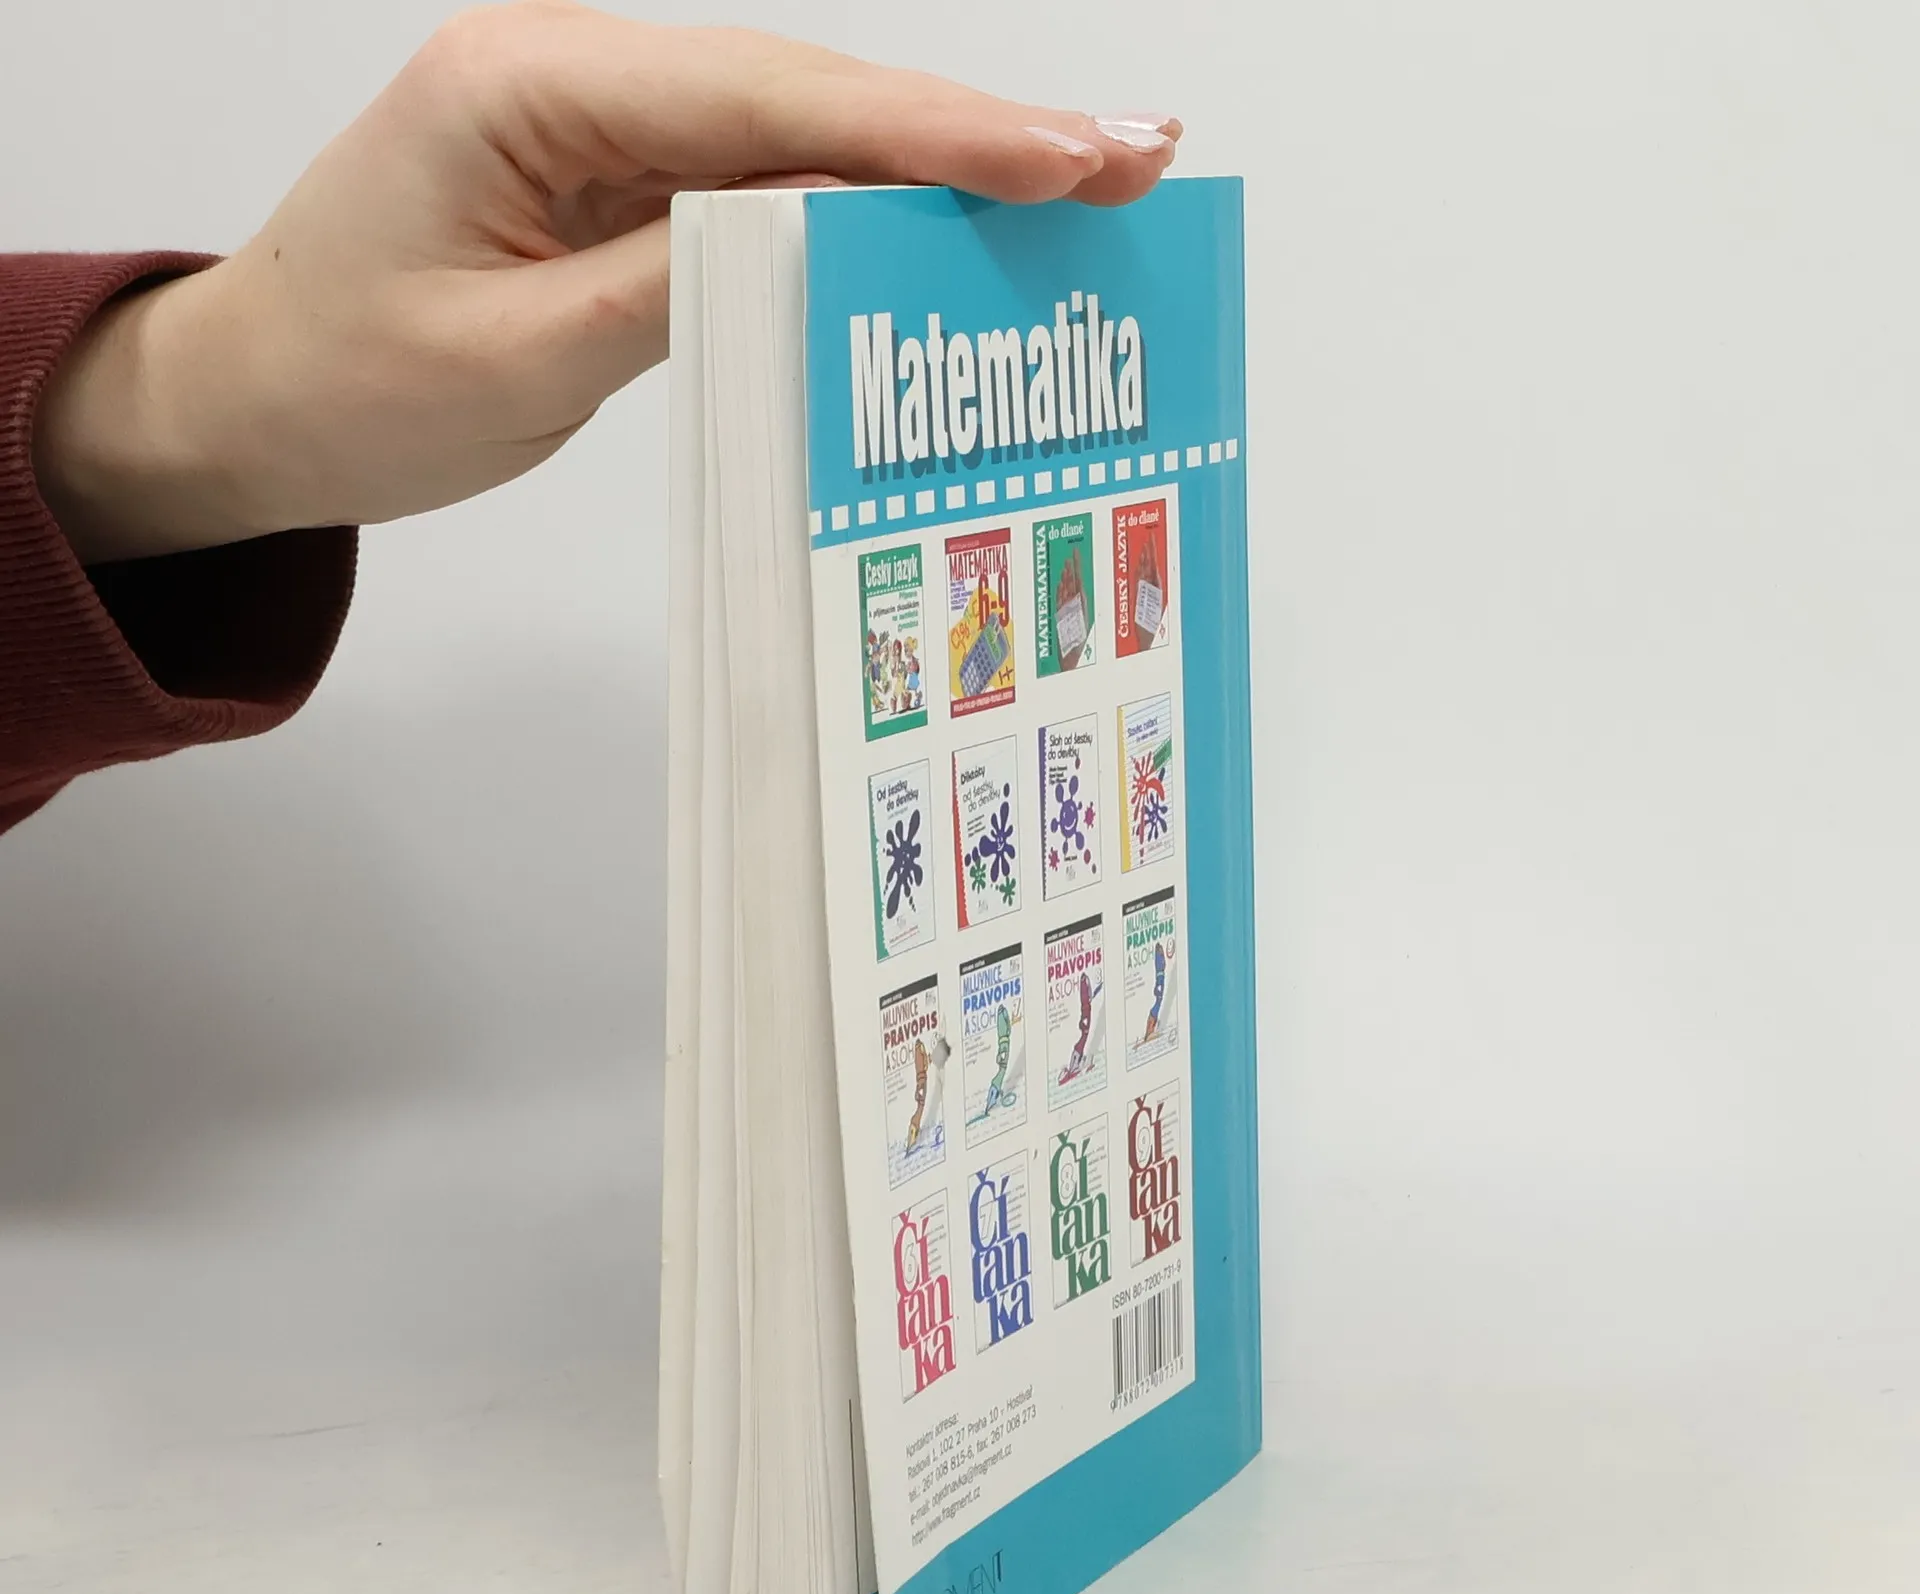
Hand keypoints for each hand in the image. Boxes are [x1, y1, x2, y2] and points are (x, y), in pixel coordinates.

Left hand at [32, 2, 1180, 562]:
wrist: (247, 405)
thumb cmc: (342, 384)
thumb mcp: (515, 359)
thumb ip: (680, 289)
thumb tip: (839, 241)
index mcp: (531, 85)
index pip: (768, 100)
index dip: (931, 131)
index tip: (1066, 154)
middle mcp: (578, 78)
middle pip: (807, 97)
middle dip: (971, 134)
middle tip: (1130, 157)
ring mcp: (602, 129)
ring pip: (798, 140)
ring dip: (933, 171)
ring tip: (1078, 193)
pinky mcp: (618, 188)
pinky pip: (759, 194)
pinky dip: (857, 219)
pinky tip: (947, 236)